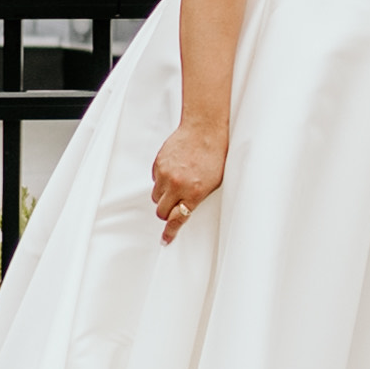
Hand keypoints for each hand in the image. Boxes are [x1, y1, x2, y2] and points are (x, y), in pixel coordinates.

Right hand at [151, 116, 227, 242]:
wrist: (204, 129)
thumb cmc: (214, 154)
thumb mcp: (213, 183)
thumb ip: (197, 198)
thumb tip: (186, 210)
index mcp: (194, 192)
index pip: (177, 219)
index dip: (170, 232)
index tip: (166, 239)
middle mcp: (177, 185)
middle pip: (161, 211)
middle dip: (166, 212)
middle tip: (173, 207)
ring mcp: (165, 174)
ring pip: (156, 196)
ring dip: (164, 196)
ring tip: (177, 184)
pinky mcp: (158, 163)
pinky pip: (155, 180)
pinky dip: (162, 180)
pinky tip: (174, 170)